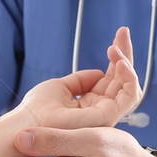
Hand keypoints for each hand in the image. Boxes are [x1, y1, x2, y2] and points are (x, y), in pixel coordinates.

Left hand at [15, 26, 139, 130]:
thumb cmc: (36, 110)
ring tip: (114, 47)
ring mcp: (105, 115)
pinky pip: (130, 96)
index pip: (110, 78)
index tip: (117, 35)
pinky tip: (120, 61)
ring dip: (127, 62)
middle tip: (123, 30)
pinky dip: (130, 77)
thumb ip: (80, 81)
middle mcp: (100, 110)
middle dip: (125, 53)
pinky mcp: (108, 118)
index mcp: (90, 104)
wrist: (26, 125)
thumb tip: (99, 72)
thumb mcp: (60, 87)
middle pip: (121, 78)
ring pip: (129, 85)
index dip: (115, 57)